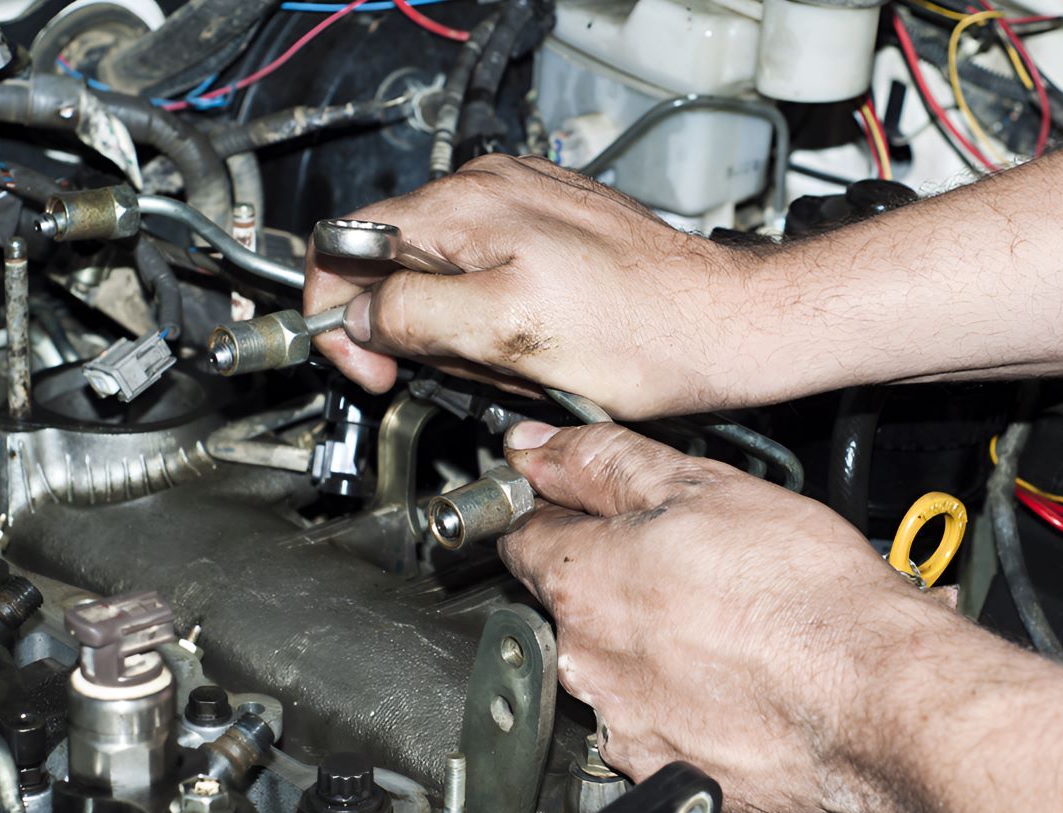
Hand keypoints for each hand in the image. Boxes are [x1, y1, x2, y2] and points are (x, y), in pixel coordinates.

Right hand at [304, 154, 776, 418]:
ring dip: (463, 335)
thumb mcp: (506, 333)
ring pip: (446, 281)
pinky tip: (539, 347)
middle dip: (418, 331)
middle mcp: (491, 191)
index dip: (340, 314)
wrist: (721, 326)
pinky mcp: (553, 233)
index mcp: (466, 206)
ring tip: (520, 361)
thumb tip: (360, 316)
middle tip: (470, 371)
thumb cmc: (639, 332)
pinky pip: (492, 280)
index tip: (368, 367)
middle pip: (397, 266)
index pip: (349, 244)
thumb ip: (415, 315)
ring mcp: (525, 207)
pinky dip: (498, 321)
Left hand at [497, 420, 955, 812]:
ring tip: (723, 626)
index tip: (589, 512)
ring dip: (648, 645)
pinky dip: (678, 703)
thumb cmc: (803, 590)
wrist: (876, 692)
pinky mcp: (659, 769)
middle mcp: (585, 659)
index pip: (526, 535)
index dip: (559, 514)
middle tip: (689, 567)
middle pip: (571, 604)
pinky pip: (650, 725)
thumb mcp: (700, 487)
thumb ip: (600, 463)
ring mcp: (620, 722)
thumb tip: (535, 447)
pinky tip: (730, 680)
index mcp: (583, 579)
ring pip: (612, 666)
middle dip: (616, 581)